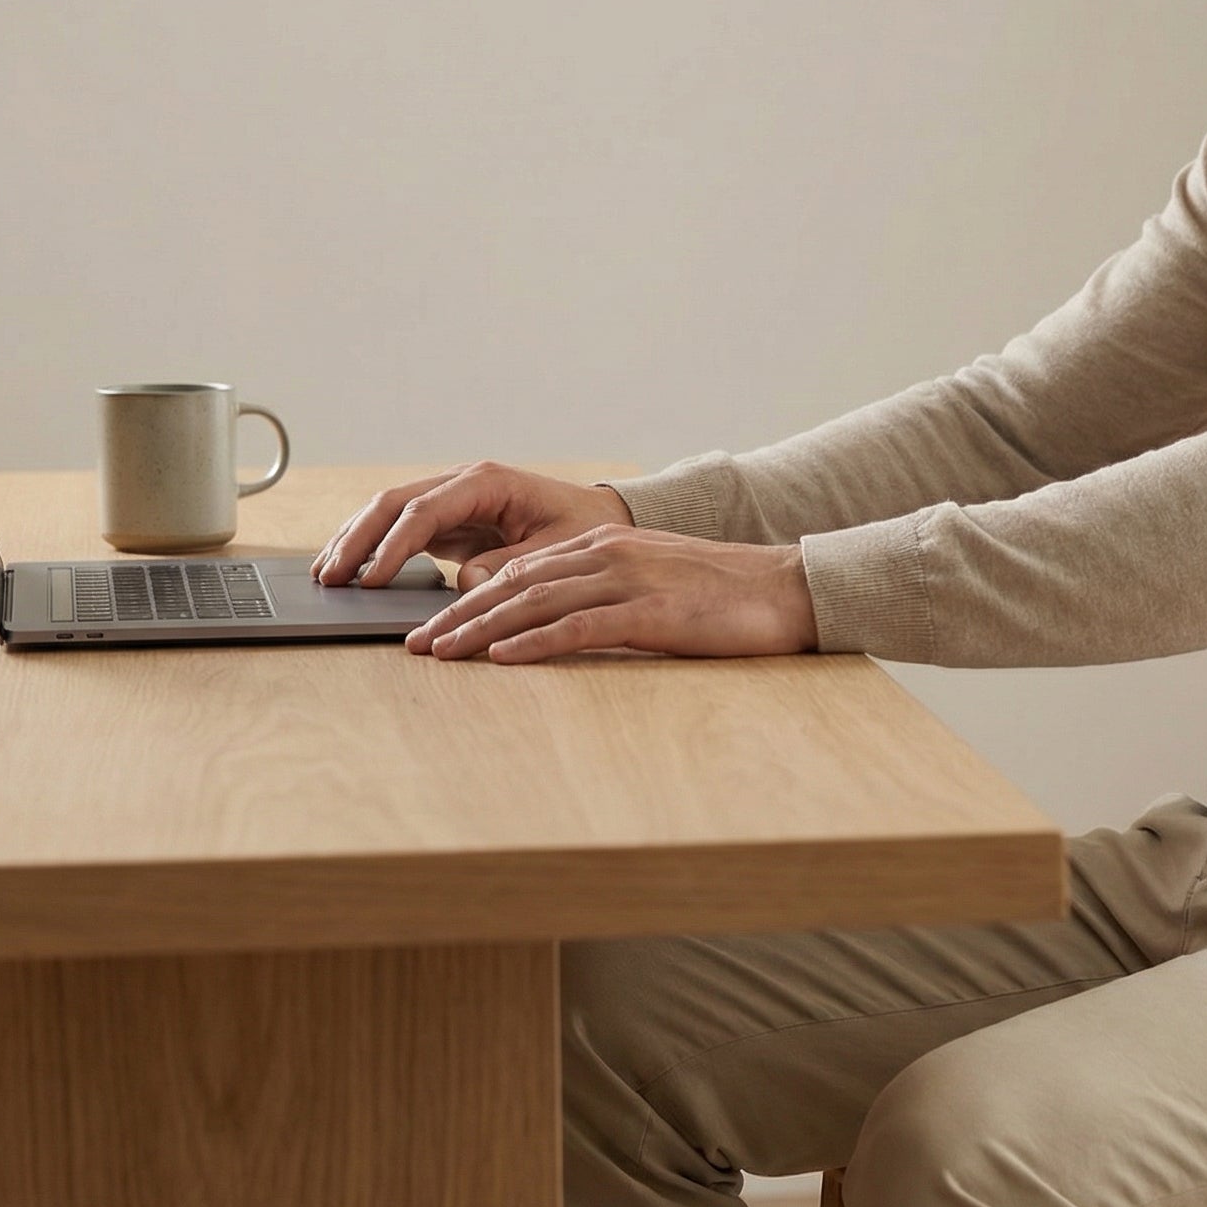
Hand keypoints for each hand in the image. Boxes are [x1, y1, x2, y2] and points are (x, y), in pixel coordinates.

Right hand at [313, 461, 634, 588]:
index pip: (424, 510)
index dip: (394, 545)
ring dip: (355, 541)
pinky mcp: (448, 521)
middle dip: (358, 538)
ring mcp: (451, 500)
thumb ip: (511, 565)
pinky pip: (400, 530)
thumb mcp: (555, 550)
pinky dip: (373, 548)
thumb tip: (466, 585)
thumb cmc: (581, 529)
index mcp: (486, 482)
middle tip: (330, 576)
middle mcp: (461, 484)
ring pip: (387, 513)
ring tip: (325, 575)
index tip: (372, 577)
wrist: (600, 518)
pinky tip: (350, 571)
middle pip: (392, 503)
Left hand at [403, 526, 817, 662]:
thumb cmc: (730, 596)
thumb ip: (611, 595)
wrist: (789, 589)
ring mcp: (629, 581)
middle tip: (417, 643)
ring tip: (441, 653)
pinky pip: (578, 627)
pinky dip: (533, 642)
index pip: (522, 570)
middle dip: (459, 615)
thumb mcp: (659, 585)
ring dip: (480, 630)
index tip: (436, 625)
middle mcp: (608, 556)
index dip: (473, 598)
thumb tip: (564, 624)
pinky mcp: (651, 612)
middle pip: (514, 584)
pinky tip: (501, 658)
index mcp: (608, 548)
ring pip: (535, 603)